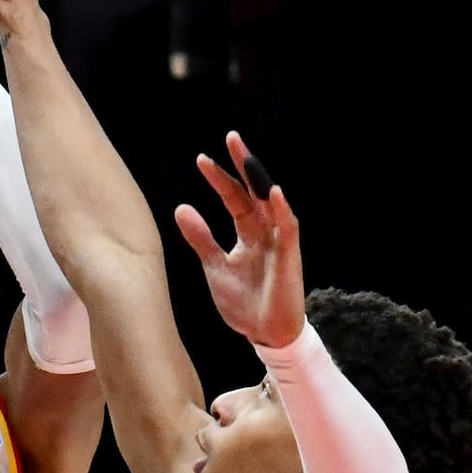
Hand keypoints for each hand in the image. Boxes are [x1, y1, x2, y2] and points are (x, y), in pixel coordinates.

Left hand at [174, 135, 307, 353]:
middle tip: (231, 137)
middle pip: (254, 192)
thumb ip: (200, 239)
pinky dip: (282, 211)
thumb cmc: (244, 304)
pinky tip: (273, 193)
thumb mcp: (214, 267)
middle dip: (244, 166)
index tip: (201, 160)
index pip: (234, 198)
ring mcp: (279, 243)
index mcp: (248, 234)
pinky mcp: (290, 258)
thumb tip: (181, 208)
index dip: (219, 179)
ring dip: (260, 181)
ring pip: (271, 204)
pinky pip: (289, 230)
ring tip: (247, 158)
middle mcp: (265, 233)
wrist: (264, 335)